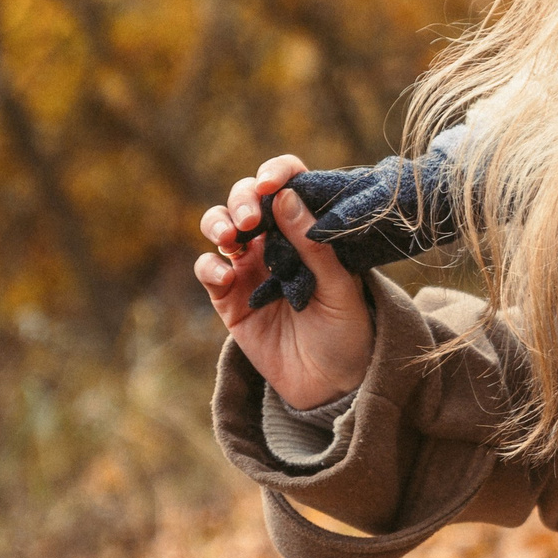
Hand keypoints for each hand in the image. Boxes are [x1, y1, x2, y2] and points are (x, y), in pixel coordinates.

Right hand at [196, 154, 374, 410]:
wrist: (333, 384)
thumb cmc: (348, 329)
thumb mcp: (341, 287)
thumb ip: (314, 246)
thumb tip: (286, 197)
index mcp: (310, 229)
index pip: (289, 184)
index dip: (277, 173)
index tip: (271, 183)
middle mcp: (277, 241)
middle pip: (246, 198)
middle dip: (243, 198)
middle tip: (252, 219)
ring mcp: (250, 267)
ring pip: (220, 226)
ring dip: (218, 221)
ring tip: (232, 236)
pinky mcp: (229, 298)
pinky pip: (209, 269)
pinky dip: (210, 265)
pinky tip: (226, 275)